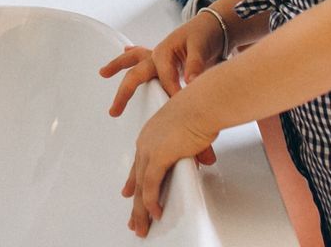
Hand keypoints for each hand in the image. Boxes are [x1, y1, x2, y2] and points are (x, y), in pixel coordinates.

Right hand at [101, 10, 229, 113]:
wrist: (216, 24)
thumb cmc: (207, 33)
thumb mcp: (201, 47)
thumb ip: (195, 65)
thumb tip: (190, 82)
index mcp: (164, 52)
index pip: (164, 81)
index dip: (171, 95)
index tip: (179, 108)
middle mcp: (157, 53)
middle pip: (136, 74)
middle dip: (124, 93)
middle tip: (114, 111)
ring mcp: (159, 55)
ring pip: (133, 61)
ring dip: (118, 66)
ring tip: (103, 73)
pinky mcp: (164, 59)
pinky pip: (144, 60)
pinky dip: (132, 58)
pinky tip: (125, 52)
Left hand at [120, 90, 219, 236]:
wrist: (203, 102)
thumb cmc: (201, 108)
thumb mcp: (194, 132)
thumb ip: (194, 149)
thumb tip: (203, 161)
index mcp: (151, 133)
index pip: (139, 163)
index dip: (133, 180)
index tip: (127, 192)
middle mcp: (146, 141)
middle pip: (137, 179)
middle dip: (135, 202)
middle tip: (133, 221)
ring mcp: (149, 149)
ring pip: (141, 187)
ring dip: (141, 210)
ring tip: (140, 227)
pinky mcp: (158, 156)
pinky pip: (150, 186)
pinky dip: (152, 202)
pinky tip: (154, 214)